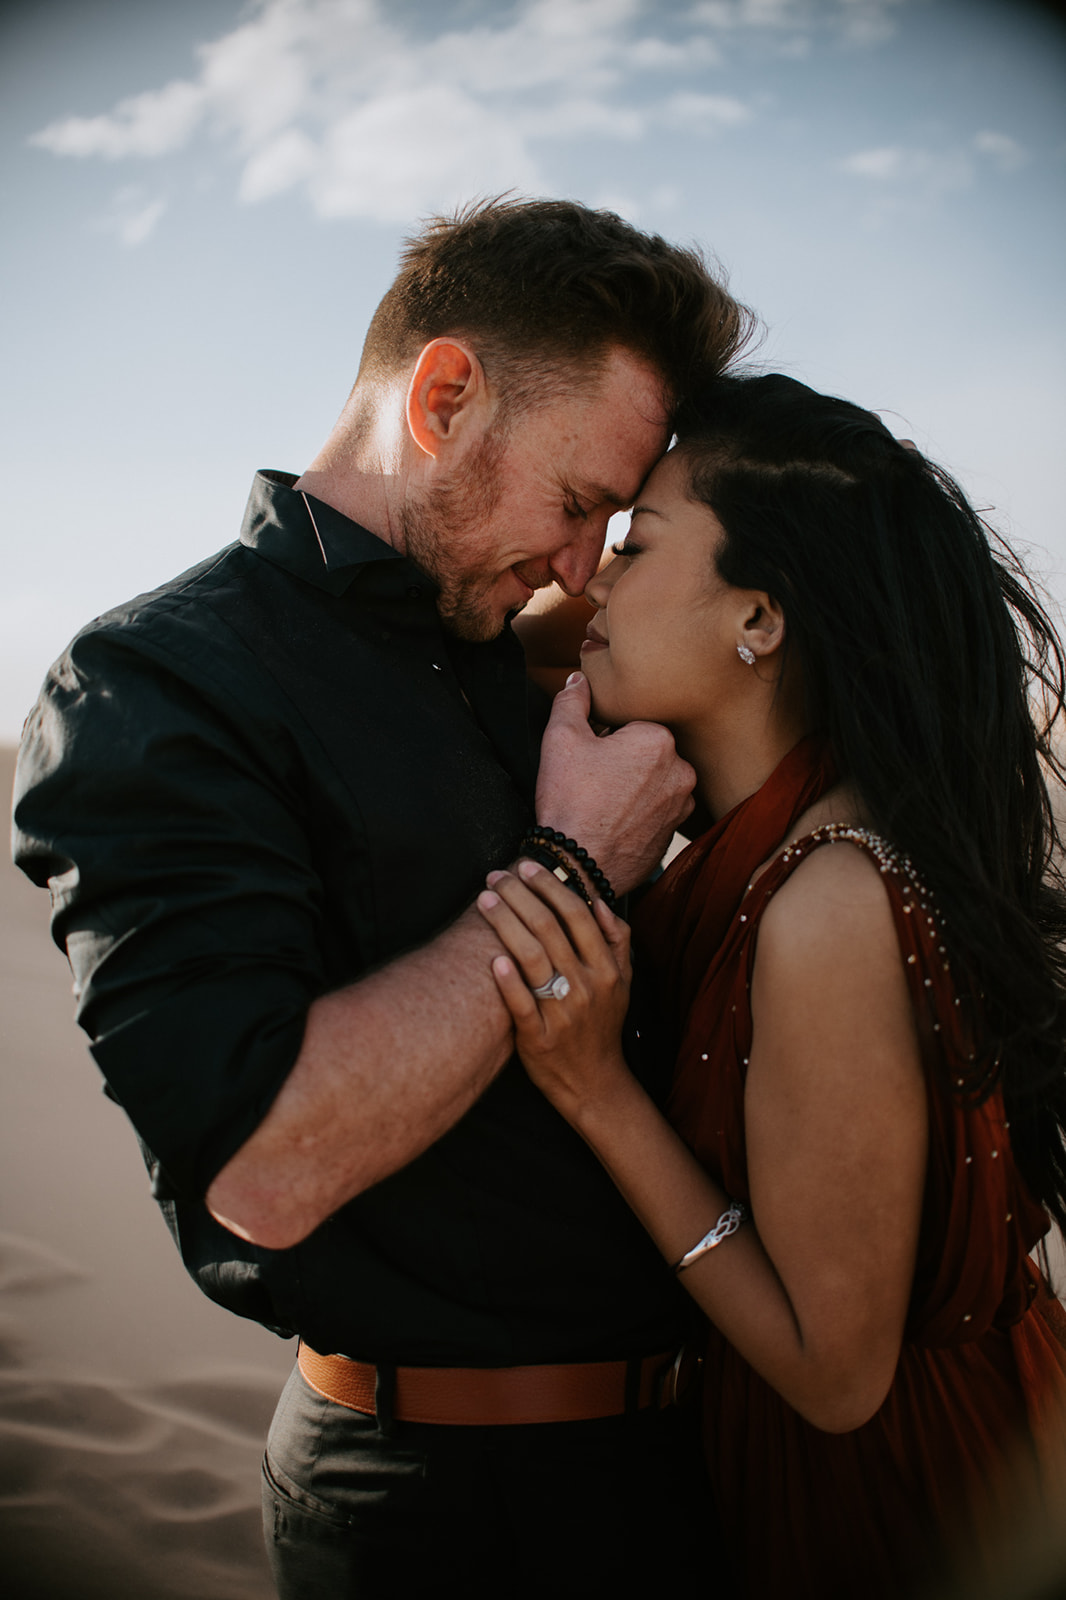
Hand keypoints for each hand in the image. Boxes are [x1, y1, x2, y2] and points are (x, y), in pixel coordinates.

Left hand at [476, 859, 632, 1120]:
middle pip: (549, 928)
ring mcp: (562, 1013)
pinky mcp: (538, 1037)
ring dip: (506, 924)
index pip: (577, 915)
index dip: (550, 886)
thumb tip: (600, 902)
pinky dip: (508, 980)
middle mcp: (586, 986)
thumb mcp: (622, 982)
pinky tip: (492, 957)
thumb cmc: (601, 1024)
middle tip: (495, 876)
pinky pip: (521, 1004)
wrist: (594, 1082)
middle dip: (519, 896)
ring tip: (484, 900)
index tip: (526, 866)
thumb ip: (618, 940)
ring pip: (532, 958)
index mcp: (606, 968)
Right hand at [534, 672, 695, 892]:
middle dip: (622, 761)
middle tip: (592, 781)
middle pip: (645, 752)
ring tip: (603, 803)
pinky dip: (639, 812)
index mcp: (659, 739)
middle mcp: (682, 770)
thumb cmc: (570, 802)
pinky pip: (656, 810)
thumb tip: (578, 679)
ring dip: (633, 786)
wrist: (578, 867)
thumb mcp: (561, 739)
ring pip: (653, 781)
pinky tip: (614, 821)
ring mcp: (682, 805)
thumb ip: (572, 700)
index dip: (604, 738)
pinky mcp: (675, 832)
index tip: (589, 758)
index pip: (630, 725)